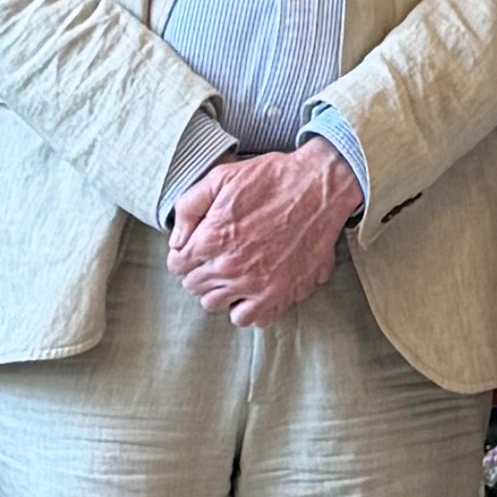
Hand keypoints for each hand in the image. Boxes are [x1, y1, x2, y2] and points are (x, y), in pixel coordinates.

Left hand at [167, 140, 359, 326]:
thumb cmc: (271, 179)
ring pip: (216, 305)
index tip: (196, 247)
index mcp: (212, 239)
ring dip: (219, 290)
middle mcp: (230, 267)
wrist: (319, 188)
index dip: (184, 253)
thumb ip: (189, 207)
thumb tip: (176, 240)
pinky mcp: (281, 293)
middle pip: (194, 286)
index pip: (177, 264)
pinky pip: (251, 319)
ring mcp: (256, 284)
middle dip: (200, 270)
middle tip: (216, 256)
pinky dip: (247, 308)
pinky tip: (252, 290)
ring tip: (232, 273)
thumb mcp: (221, 177)